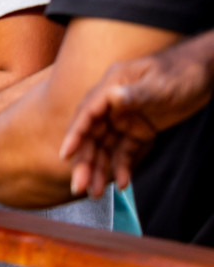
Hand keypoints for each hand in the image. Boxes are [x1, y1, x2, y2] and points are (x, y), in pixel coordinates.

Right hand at [60, 36, 213, 198]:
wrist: (203, 73)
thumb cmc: (181, 72)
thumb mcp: (160, 84)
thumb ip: (136, 94)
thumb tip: (111, 98)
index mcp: (111, 87)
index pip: (88, 113)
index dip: (75, 134)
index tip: (65, 154)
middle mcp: (112, 104)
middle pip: (93, 135)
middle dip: (85, 161)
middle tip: (79, 187)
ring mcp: (125, 118)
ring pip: (106, 147)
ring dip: (99, 169)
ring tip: (95, 194)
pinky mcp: (139, 129)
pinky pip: (126, 151)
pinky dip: (123, 166)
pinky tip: (122, 182)